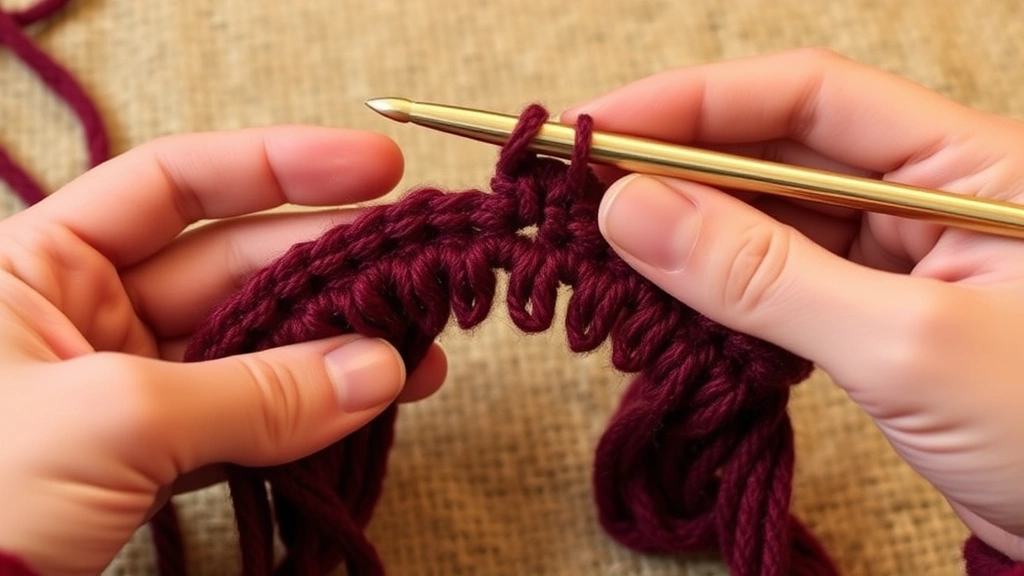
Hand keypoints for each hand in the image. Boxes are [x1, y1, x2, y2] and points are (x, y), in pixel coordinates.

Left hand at [0, 127, 446, 574]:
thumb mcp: (112, 425)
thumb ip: (254, 394)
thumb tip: (377, 370)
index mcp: (42, 265)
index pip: (175, 181)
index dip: (280, 165)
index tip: (373, 168)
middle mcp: (86, 313)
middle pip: (234, 263)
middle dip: (329, 266)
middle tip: (413, 270)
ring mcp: (127, 386)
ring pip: (252, 344)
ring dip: (336, 347)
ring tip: (417, 351)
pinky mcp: (154, 453)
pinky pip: (248, 417)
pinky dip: (310, 416)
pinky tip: (370, 405)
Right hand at [563, 48, 1023, 560]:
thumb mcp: (904, 346)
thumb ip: (763, 275)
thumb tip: (630, 212)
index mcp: (969, 164)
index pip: (810, 94)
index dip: (696, 102)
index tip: (600, 129)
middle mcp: (929, 192)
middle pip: (779, 148)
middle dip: (676, 166)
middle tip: (578, 191)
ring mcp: (900, 254)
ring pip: (768, 216)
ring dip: (687, 228)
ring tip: (603, 243)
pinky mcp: (874, 313)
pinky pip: (777, 278)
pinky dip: (717, 287)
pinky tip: (663, 291)